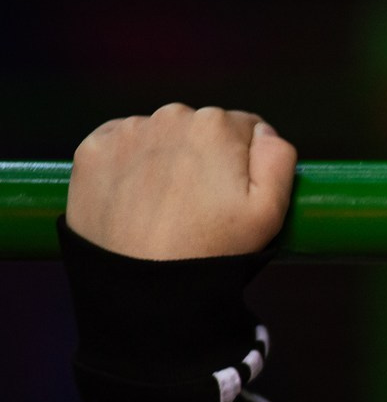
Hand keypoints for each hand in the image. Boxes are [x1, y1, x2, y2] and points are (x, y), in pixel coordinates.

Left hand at [65, 105, 297, 259]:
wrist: (141, 285)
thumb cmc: (211, 250)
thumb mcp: (270, 211)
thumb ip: (279, 157)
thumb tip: (263, 131)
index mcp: (216, 126)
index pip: (244, 129)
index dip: (244, 164)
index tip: (232, 195)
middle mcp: (170, 116)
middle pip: (199, 128)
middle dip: (203, 157)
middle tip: (199, 204)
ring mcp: (126, 132)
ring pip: (160, 135)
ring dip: (165, 159)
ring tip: (164, 205)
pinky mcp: (92, 150)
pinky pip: (120, 144)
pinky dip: (128, 163)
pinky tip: (136, 196)